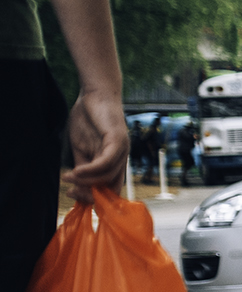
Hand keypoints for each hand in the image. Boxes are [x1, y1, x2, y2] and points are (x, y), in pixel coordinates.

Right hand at [62, 87, 126, 202]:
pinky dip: (92, 170)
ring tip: (68, 178)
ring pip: (108, 175)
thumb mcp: (81, 147)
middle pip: (112, 186)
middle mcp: (121, 158)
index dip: (93, 197)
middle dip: (91, 195)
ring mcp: (122, 149)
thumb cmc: (88, 120)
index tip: (72, 196)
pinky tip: (77, 171)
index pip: (109, 188)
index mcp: (114, 162)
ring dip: (86, 181)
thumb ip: (83, 165)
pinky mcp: (118, 139)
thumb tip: (77, 185)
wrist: (95, 94)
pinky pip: (107, 161)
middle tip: (71, 193)